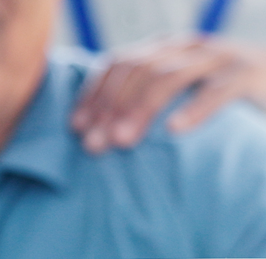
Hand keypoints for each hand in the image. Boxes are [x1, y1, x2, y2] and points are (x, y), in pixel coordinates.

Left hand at [72, 37, 265, 152]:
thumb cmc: (215, 98)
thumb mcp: (174, 94)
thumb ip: (139, 102)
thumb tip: (90, 135)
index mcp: (165, 49)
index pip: (118, 63)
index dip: (94, 94)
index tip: (77, 128)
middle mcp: (188, 47)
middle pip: (138, 70)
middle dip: (111, 107)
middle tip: (95, 145)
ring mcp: (219, 57)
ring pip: (169, 77)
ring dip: (141, 110)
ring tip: (124, 141)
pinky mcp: (247, 74)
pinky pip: (217, 90)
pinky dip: (195, 109)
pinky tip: (175, 130)